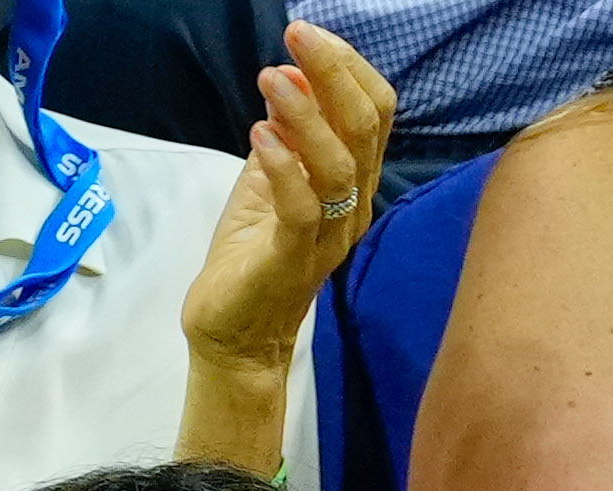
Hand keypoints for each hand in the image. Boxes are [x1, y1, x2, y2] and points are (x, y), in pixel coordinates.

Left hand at [179, 21, 396, 380]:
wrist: (237, 334)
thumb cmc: (254, 254)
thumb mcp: (270, 177)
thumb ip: (286, 133)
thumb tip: (291, 76)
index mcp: (354, 183)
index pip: (375, 113)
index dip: (348, 67)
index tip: (308, 36)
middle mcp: (353, 208)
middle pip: (364, 129)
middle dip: (332, 72)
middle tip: (296, 34)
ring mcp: (328, 237)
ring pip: (338, 167)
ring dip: (304, 114)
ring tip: (269, 79)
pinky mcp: (292, 261)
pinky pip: (301, 209)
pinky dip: (283, 167)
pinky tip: (259, 134)